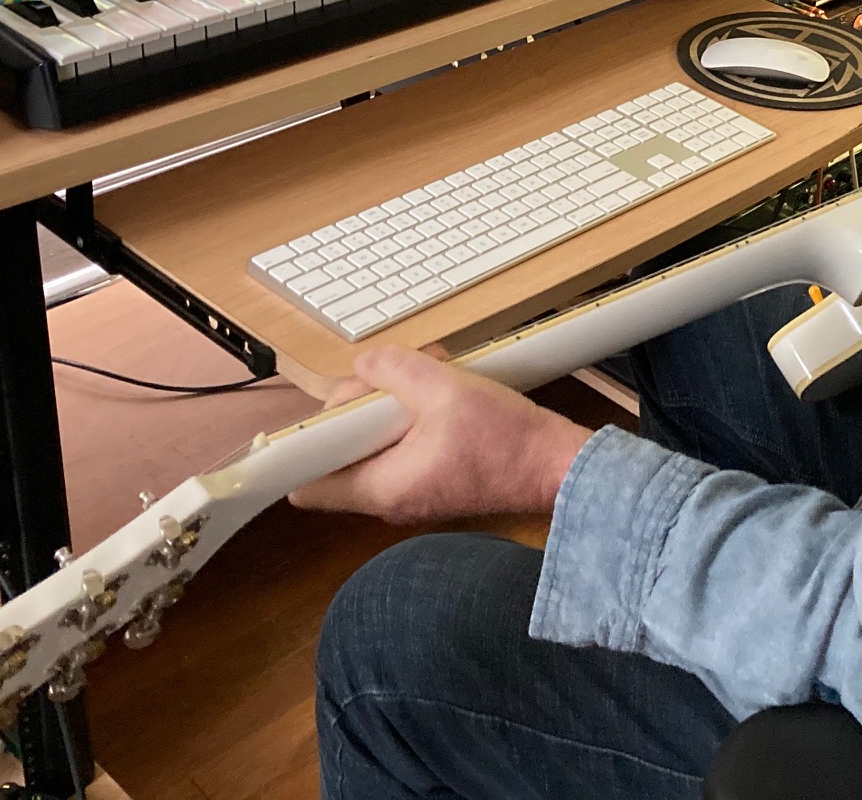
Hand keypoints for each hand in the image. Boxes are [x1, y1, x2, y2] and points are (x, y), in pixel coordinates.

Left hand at [288, 346, 593, 522]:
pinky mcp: (433, 477)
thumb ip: (392, 369)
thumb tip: (366, 364)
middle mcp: (390, 496)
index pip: (307, 486)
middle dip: (362, 405)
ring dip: (393, 404)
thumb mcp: (444, 387)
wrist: (557, 467)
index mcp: (382, 485)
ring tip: (429, 377)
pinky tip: (443, 391)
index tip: (318, 414)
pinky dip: (414, 414)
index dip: (305, 447)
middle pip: (343, 450)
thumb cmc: (508, 442)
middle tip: (392, 379)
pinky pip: (403, 443)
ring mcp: (412, 488)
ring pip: (375, 442)